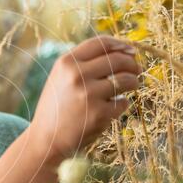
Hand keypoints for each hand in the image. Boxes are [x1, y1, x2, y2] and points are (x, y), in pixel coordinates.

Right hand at [29, 35, 140, 165]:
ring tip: (131, 86)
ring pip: (127, 79)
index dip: (121, 45)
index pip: (101, 43)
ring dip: (134, 82)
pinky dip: (122, 104)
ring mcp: (89, 94)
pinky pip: (123, 103)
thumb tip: (123, 50)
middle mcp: (77, 75)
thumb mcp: (61, 77)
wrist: (46, 139)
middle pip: (118, 59)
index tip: (131, 51)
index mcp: (66, 62)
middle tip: (136, 70)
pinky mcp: (99, 114)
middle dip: (133, 64)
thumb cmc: (58, 107)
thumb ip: (84, 62)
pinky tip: (113, 108)